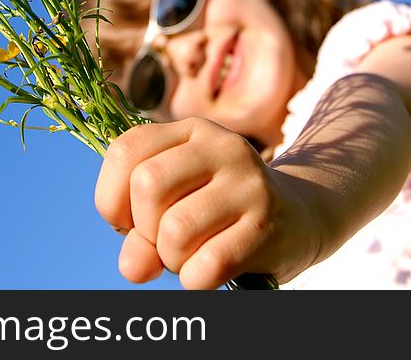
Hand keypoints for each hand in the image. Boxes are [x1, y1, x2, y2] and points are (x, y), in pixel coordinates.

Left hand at [94, 117, 316, 288]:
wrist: (299, 219)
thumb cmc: (219, 214)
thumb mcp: (174, 207)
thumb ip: (140, 231)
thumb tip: (132, 267)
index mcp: (191, 131)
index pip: (124, 152)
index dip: (111, 197)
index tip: (130, 220)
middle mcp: (222, 146)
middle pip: (147, 185)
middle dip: (144, 229)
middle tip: (166, 239)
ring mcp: (248, 182)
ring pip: (175, 230)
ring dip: (172, 259)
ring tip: (193, 254)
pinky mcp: (268, 224)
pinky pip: (208, 265)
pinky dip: (196, 279)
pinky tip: (211, 269)